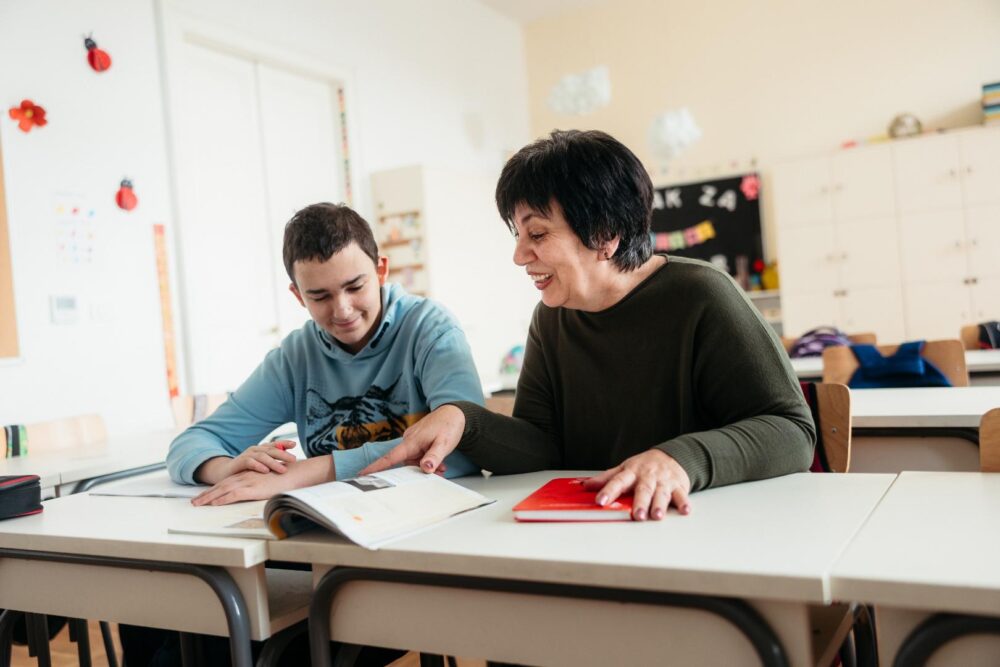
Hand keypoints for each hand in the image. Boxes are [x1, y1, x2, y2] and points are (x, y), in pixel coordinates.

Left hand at [192, 456, 331, 505]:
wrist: (295, 473)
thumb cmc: (286, 478)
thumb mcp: (269, 481)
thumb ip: (261, 486)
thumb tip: (258, 493)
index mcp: (248, 475)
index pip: (227, 483)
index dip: (214, 489)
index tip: (204, 496)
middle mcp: (245, 477)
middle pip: (221, 485)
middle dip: (206, 494)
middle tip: (194, 502)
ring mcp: (248, 482)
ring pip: (223, 490)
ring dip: (209, 497)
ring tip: (197, 504)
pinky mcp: (253, 488)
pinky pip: (234, 494)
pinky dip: (223, 498)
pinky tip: (215, 503)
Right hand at [195, 441, 297, 484]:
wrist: (226, 474)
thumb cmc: (247, 470)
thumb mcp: (261, 466)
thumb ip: (273, 462)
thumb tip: (291, 462)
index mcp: (261, 449)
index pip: (274, 444)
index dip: (284, 443)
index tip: (294, 444)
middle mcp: (255, 450)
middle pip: (271, 450)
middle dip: (283, 454)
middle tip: (294, 459)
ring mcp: (247, 455)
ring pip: (262, 456)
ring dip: (273, 462)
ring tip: (283, 469)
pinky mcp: (240, 462)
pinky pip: (250, 462)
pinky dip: (258, 466)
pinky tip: (266, 470)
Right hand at [359, 404, 464, 475]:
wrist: (455, 412)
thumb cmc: (449, 425)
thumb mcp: (444, 443)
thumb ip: (434, 456)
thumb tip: (425, 468)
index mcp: (411, 442)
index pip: (390, 458)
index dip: (376, 467)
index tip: (362, 475)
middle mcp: (409, 441)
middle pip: (405, 463)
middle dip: (417, 472)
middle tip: (436, 475)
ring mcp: (414, 440)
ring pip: (414, 460)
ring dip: (425, 466)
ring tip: (442, 468)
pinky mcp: (419, 441)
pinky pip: (419, 455)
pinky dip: (427, 461)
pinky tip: (439, 463)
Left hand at [583, 449, 691, 520]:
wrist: (671, 455)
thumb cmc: (644, 466)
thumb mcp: (624, 468)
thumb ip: (606, 479)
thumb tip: (585, 485)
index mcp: (631, 473)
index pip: (617, 481)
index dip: (608, 491)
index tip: (600, 501)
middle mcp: (647, 477)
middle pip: (643, 490)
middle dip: (639, 503)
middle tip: (636, 515)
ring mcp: (663, 482)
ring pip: (661, 494)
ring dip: (659, 505)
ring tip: (656, 516)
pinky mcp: (678, 486)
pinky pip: (681, 495)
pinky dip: (684, 503)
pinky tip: (685, 510)